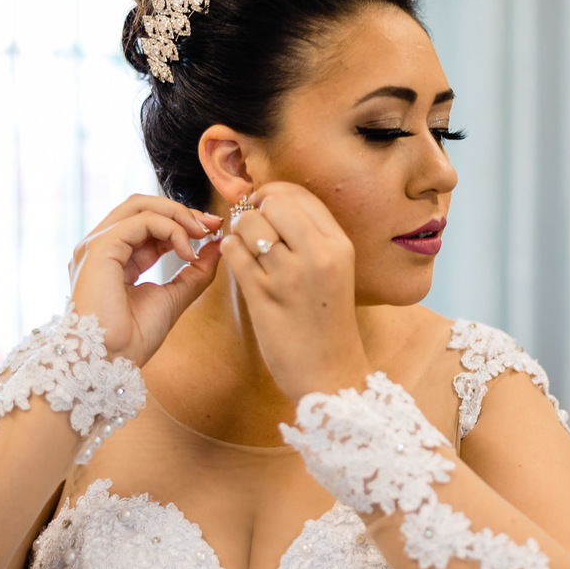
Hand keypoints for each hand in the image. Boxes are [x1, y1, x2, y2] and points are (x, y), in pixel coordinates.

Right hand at [68, 194, 222, 365]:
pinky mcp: (99, 248)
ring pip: (140, 206)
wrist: (111, 360)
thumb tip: (218, 245)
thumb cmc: (135, 337)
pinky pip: (142, 221)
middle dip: (181, 210)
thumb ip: (195, 271)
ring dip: (178, 215)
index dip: (182, 221)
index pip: (148, 223)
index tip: (213, 230)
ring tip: (203, 234)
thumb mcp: (175, 297)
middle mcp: (101, 247)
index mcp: (114, 258)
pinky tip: (187, 253)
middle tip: (212, 224)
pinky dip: (171, 230)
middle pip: (141, 205)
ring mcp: (96, 245)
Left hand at [222, 182, 372, 399]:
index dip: (273, 194)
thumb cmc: (329, 322)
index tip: (265, 208)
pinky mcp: (263, 297)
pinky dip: (230, 252)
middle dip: (256, 211)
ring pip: (249, 225)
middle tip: (254, 231)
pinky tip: (239, 264)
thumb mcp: (337, 271)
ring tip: (247, 250)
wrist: (331, 374)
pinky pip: (234, 253)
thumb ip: (312, 237)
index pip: (298, 195)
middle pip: (273, 203)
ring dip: (240, 232)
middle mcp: (318, 255)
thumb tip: (272, 203)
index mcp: (339, 245)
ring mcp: (289, 276)